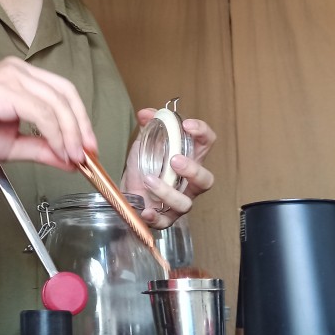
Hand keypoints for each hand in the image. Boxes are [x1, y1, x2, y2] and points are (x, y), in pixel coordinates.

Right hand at [0, 57, 97, 169]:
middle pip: (67, 95)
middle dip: (82, 127)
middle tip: (89, 155)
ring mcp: (12, 77)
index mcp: (21, 79)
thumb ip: (40, 148)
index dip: (80, 121)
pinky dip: (55, 133)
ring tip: (75, 158)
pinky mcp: (4, 89)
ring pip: (57, 103)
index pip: (63, 94)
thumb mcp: (9, 145)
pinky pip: (41, 112)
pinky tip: (58, 150)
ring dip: (71, 134)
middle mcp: (20, 71)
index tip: (88, 149)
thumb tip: (69, 160)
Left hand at [121, 110, 215, 227]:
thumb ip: (149, 127)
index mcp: (189, 159)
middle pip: (206, 179)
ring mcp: (179, 201)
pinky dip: (156, 217)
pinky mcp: (165, 218)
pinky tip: (146, 210)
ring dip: (168, 191)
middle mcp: (189, 183)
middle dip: (193, 169)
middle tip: (175, 160)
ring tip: (149, 180)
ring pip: (186, 202)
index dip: (202, 133)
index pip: (206, 143)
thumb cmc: (144, 167)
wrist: (127, 192)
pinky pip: (166, 221)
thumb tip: (146, 113)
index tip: (187, 125)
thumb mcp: (145, 144)